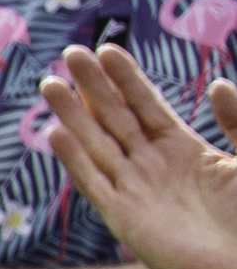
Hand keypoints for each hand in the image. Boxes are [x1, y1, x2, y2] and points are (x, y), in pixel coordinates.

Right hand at [48, 46, 236, 268]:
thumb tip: (217, 83)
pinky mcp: (125, 218)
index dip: (126, 79)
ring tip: (50, 83)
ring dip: (72, 114)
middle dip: (92, 86)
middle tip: (71, 52)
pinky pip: (95, 183)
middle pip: (115, 118)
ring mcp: (135, 192)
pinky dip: (75, 159)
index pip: (146, 106)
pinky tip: (56, 133)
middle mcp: (153, 168)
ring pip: (97, 144)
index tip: (107, 50)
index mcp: (184, 152)